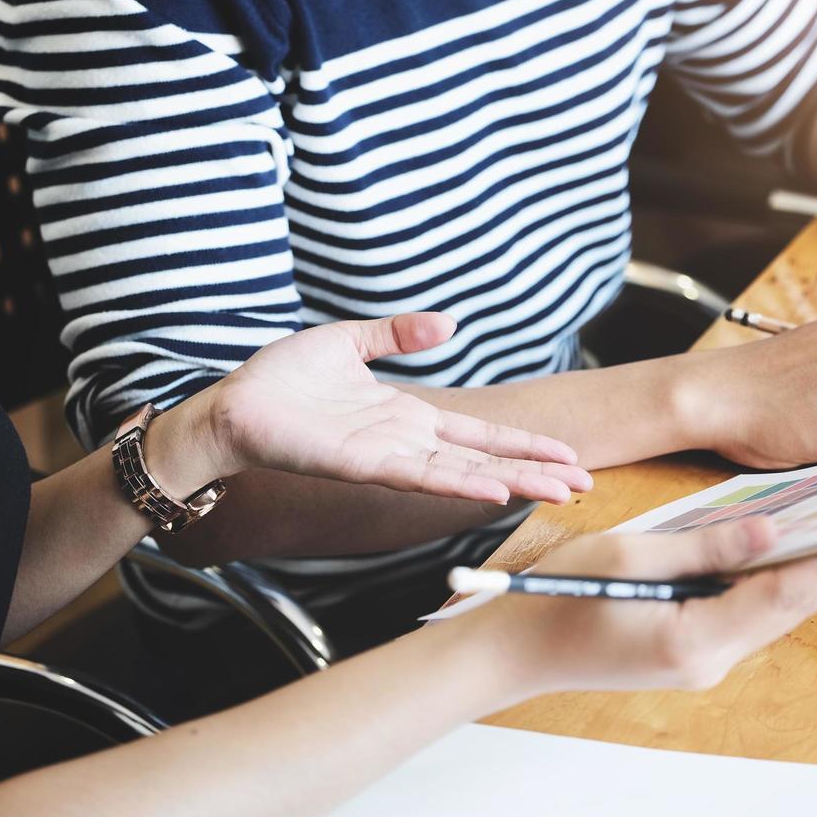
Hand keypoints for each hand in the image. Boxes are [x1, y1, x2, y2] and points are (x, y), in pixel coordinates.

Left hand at [202, 313, 591, 503]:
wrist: (231, 405)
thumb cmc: (281, 380)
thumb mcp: (348, 342)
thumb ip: (398, 333)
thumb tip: (449, 324)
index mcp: (408, 417)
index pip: (480, 434)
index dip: (523, 443)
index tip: (566, 453)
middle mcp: (407, 444)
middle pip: (485, 460)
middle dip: (534, 472)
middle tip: (584, 484)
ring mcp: (388, 458)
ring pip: (465, 474)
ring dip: (512, 483)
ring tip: (557, 492)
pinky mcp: (363, 466)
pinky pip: (421, 476)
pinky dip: (459, 485)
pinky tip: (493, 492)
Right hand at [479, 518, 816, 694]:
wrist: (513, 651)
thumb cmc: (558, 596)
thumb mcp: (631, 553)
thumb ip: (705, 546)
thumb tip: (770, 532)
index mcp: (693, 640)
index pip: (779, 599)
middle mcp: (706, 663)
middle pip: (782, 613)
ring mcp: (697, 666)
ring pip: (764, 619)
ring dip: (800, 582)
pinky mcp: (686, 658)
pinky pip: (739, 622)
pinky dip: (764, 592)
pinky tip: (779, 562)